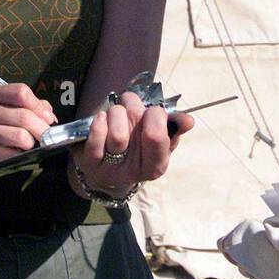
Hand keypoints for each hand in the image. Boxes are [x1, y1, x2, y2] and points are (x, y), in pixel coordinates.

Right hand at [0, 83, 56, 180]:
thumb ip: (24, 107)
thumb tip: (49, 114)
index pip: (20, 92)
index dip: (39, 105)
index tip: (48, 117)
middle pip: (24, 116)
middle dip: (43, 129)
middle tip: (47, 136)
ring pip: (21, 137)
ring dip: (31, 144)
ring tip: (28, 145)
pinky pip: (11, 155)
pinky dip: (20, 156)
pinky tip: (16, 154)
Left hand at [72, 91, 193, 196]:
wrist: (105, 170)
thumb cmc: (136, 149)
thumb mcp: (158, 141)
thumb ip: (174, 128)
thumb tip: (188, 120)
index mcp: (157, 165)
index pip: (157, 136)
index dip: (155, 114)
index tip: (151, 112)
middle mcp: (135, 170)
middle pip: (137, 126)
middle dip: (135, 107)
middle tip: (132, 110)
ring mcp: (112, 169)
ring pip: (118, 134)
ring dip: (116, 113)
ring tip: (116, 115)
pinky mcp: (90, 163)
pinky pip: (96, 139)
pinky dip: (99, 122)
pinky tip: (102, 119)